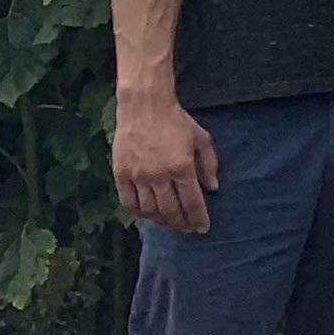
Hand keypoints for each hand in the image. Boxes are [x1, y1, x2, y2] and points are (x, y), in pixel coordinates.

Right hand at [111, 93, 218, 233]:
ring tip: (171, 222)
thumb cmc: (176, 121)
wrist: (144, 106)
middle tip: (188, 229)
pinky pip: (129, 202)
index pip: (192, 202)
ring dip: (162, 220)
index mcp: (181, 167)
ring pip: (149, 210)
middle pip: (171, 211)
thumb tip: (212, 188)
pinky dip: (139, 213)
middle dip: (182, 223)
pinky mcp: (121, 174)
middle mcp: (159, 175)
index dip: (198, 218)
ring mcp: (138, 176)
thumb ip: (209, 164)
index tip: (203, 228)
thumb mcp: (201, 138)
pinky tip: (148, 214)